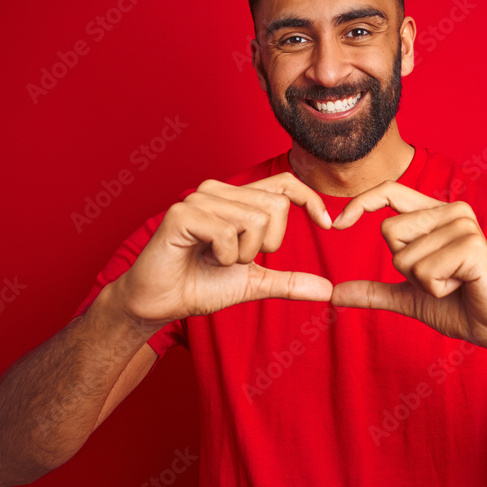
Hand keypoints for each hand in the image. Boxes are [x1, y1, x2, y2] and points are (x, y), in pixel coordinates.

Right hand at [109, 172, 333, 332]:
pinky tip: (203, 258)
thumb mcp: (254, 283)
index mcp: (238, 200)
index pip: (286, 183)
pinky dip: (223, 256)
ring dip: (241, 254)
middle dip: (265, 246)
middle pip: (276, 207)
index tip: (328, 224)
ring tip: (215, 259)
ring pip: (255, 220)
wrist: (159, 303)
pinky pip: (228, 233)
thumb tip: (328, 290)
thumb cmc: (200, 286)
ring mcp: (200, 198)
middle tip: (235, 259)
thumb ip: (289, 282)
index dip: (310, 199)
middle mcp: (220, 191)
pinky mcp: (183, 213)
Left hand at [329, 181, 486, 364]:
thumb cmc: (459, 307)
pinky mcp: (471, 245)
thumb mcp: (409, 297)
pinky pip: (424, 271)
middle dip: (405, 268)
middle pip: (389, 232)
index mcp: (436, 214)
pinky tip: (462, 286)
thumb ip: (374, 291)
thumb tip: (334, 293)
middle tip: (440, 278)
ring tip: (454, 283)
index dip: (360, 203)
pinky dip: (436, 290)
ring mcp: (463, 225)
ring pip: (404, 256)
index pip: (389, 191)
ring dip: (423, 283)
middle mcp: (451, 211)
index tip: (336, 224)